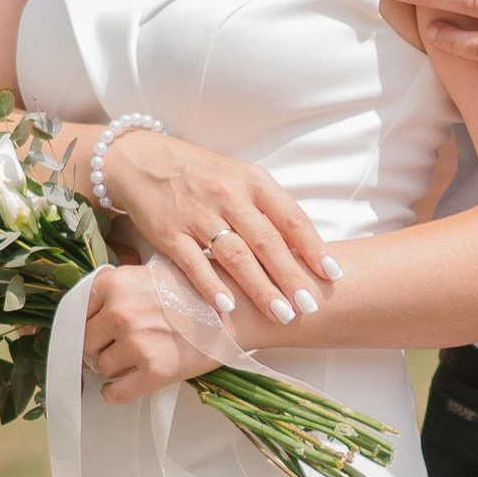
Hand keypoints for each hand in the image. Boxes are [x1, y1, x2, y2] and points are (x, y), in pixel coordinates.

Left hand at [82, 258, 231, 402]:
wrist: (236, 308)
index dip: (88, 325)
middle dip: (99, 348)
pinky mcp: (155, 371)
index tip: (96, 332)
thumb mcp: (147, 274)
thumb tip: (87, 320)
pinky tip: (124, 386)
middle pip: (86, 343)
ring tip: (134, 360)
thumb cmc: (194, 290)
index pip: (77, 313)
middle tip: (118, 348)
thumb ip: (116, 292)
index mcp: (113, 284)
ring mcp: (137, 343)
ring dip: (112, 369)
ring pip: (101, 368)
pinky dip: (114, 393)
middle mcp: (120, 312)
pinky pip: (115, 393)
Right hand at [92, 127, 336, 326]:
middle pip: (267, 241)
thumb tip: (306, 251)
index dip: (314, 247)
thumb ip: (270, 211)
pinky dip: (212, 286)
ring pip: (236, 255)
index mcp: (253, 181)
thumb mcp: (242, 180)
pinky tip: (229, 306)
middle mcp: (228, 195)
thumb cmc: (204, 176)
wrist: (145, 161)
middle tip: (310, 305)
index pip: (291, 217)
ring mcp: (198, 213)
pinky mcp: (169, 231)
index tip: (332, 274)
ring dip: (261, 288)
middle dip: (291, 276)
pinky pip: (194, 262)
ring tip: (281, 314)